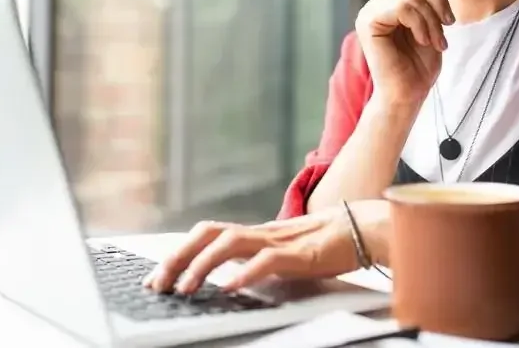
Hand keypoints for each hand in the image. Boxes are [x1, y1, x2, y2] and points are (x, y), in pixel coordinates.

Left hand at [142, 201, 389, 294]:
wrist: (362, 230)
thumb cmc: (323, 246)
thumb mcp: (279, 255)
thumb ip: (253, 261)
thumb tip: (224, 276)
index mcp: (252, 234)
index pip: (205, 235)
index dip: (177, 252)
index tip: (156, 277)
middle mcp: (258, 233)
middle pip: (207, 234)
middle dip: (177, 257)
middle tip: (158, 283)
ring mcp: (277, 241)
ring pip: (229, 244)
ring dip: (202, 266)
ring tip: (186, 288)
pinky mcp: (297, 253)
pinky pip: (266, 261)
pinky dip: (245, 273)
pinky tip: (229, 287)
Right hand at [356, 0, 452, 99]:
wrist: (408, 94)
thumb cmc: (420, 64)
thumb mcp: (430, 23)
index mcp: (388, 1)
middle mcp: (375, 3)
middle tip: (448, 24)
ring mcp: (369, 12)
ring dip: (433, 16)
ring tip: (436, 40)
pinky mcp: (369, 22)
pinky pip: (403, 6)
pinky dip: (422, 23)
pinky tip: (425, 41)